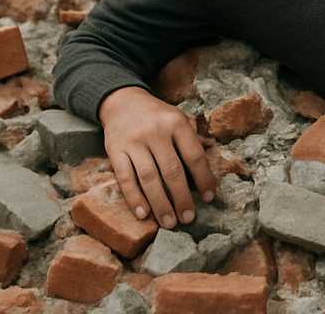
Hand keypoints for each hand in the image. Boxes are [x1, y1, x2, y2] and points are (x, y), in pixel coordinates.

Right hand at [98, 86, 216, 228]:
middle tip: (188, 218)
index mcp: (176, 123)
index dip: (203, 179)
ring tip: (169, 222)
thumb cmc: (156, 116)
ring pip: (149, 178)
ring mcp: (135, 141)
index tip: (208, 198)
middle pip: (172, 171)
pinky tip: (143, 214)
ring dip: (160, 204)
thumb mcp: (177, 118)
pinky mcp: (116, 150)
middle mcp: (156, 131)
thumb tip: (206, 174)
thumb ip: (190, 141)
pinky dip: (134, 198)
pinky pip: (125, 178)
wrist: (123, 101)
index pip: (194, 155)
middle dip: (182, 198)